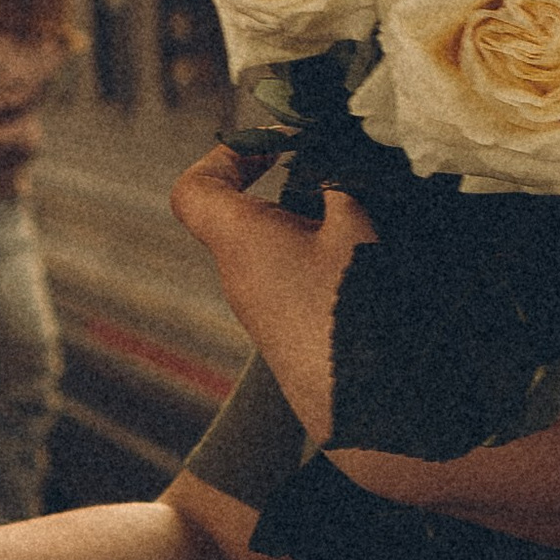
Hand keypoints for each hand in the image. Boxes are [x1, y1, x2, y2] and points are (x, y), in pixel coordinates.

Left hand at [169, 146, 370, 439]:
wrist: (365, 413)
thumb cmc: (351, 314)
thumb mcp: (356, 228)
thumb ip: (342, 181)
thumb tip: (339, 152)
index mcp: (240, 241)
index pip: (194, 190)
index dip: (226, 156)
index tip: (275, 146)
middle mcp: (240, 276)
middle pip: (241, 212)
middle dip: (290, 182)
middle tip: (337, 171)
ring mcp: (262, 308)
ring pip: (273, 244)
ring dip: (313, 220)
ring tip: (364, 216)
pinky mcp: (288, 331)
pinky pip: (293, 276)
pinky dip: (322, 255)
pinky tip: (366, 260)